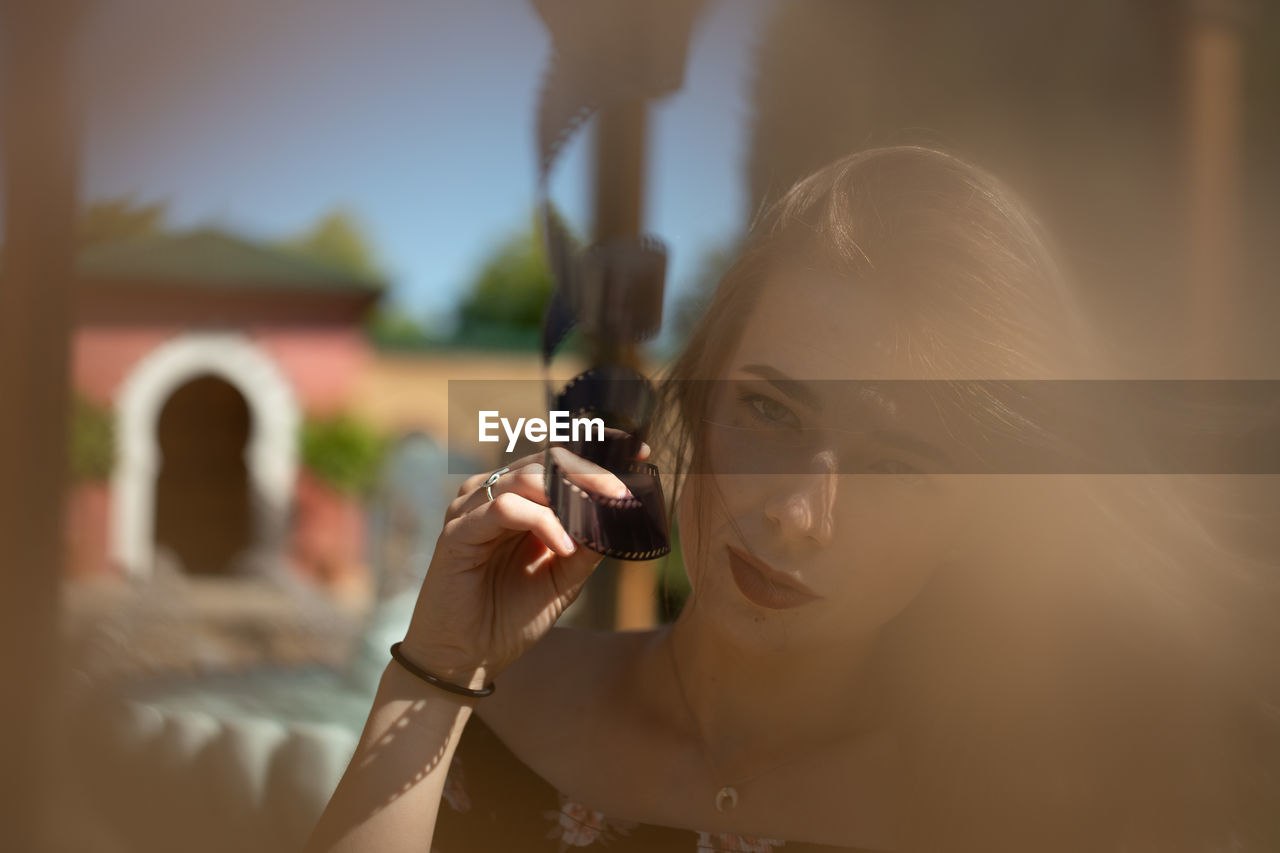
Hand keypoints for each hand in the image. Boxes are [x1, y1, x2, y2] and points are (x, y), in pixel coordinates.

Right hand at [398, 443, 647, 690]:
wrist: (466, 658)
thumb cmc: (509, 617)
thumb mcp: (563, 578)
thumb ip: (589, 545)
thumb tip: (623, 514)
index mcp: (521, 499)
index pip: (562, 459)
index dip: (600, 450)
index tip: (641, 452)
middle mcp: (495, 494)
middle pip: (549, 462)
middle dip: (591, 474)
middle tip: (623, 492)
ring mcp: (472, 508)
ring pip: (527, 478)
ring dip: (568, 498)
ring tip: (593, 526)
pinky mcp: (457, 531)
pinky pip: (505, 508)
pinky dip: (541, 523)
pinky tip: (564, 547)